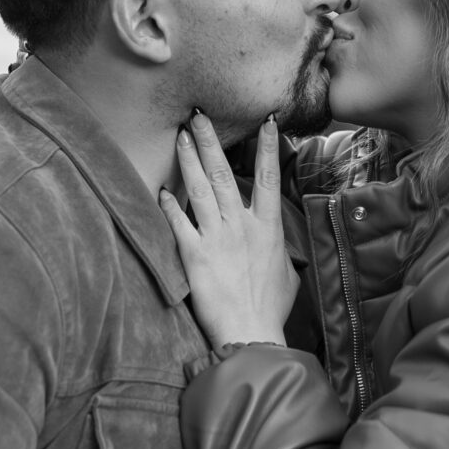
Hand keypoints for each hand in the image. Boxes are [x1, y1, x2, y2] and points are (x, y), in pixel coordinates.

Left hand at [160, 113, 295, 350]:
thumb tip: (281, 251)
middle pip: (223, 173)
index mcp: (268, 228)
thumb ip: (281, 255)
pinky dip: (169, 204)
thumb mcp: (288, 276)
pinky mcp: (194, 255)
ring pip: (199, 189)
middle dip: (210, 141)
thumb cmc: (270, 309)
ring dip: (188, 159)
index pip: (269, 177)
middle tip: (198, 115)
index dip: (268, 146)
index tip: (267, 120)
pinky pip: (178, 222)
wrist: (250, 333)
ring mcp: (217, 238)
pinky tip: (160, 189)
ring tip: (180, 135)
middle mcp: (242, 226)